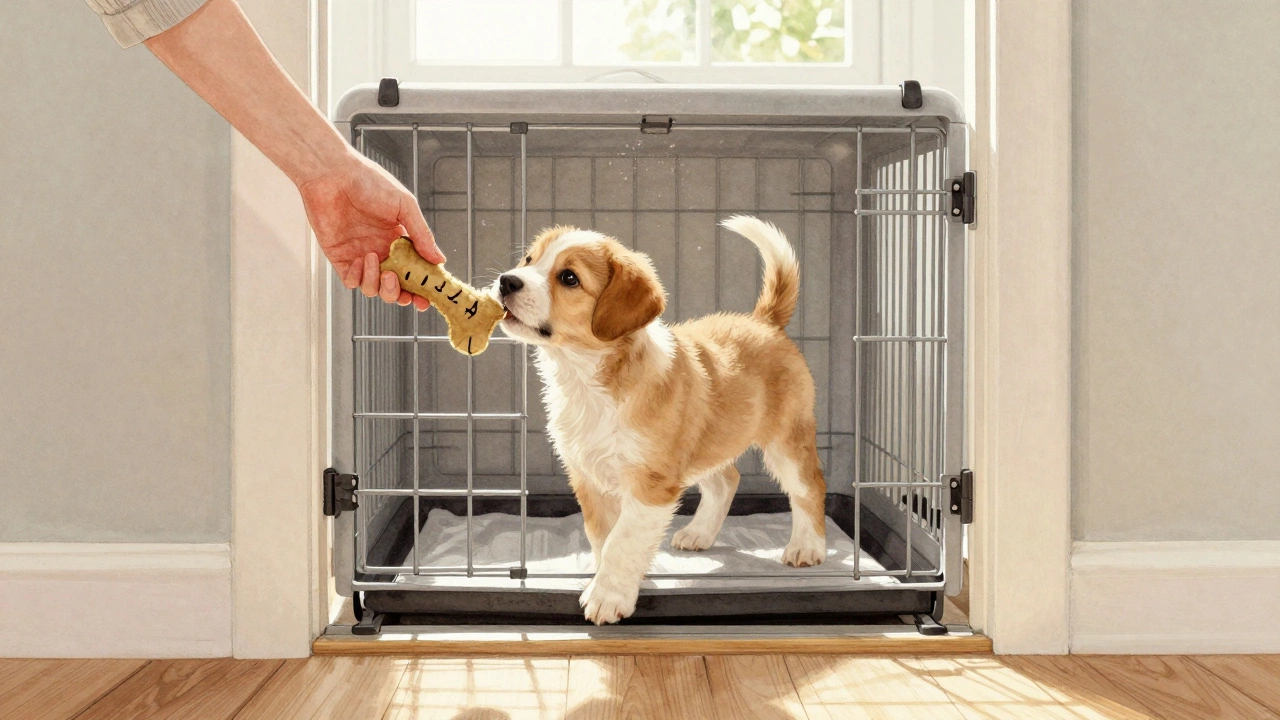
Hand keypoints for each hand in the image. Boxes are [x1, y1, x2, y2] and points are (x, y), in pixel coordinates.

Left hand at [298, 150, 445, 309]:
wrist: (333, 174)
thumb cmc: (370, 182)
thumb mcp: (405, 206)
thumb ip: (422, 235)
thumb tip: (439, 260)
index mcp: (400, 241)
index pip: (413, 272)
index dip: (421, 288)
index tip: (427, 298)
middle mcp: (381, 251)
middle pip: (394, 288)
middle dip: (399, 294)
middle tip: (401, 287)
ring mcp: (360, 256)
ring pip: (373, 289)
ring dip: (377, 283)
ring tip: (375, 260)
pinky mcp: (340, 257)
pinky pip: (351, 281)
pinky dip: (358, 277)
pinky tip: (360, 260)